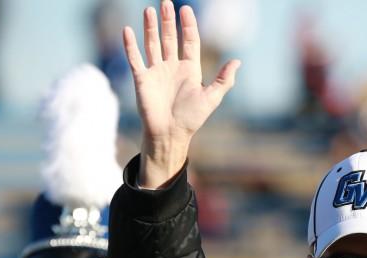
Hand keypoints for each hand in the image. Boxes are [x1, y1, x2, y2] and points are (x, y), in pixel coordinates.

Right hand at [122, 2, 239, 187]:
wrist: (171, 134)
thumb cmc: (192, 119)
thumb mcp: (212, 98)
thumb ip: (224, 80)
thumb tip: (237, 61)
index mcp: (189, 69)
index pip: (189, 41)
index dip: (188, 25)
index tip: (186, 9)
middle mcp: (172, 67)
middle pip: (169, 38)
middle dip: (168, 21)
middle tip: (167, 2)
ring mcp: (156, 71)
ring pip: (152, 43)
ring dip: (150, 27)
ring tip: (149, 10)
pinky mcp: (142, 79)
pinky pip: (135, 58)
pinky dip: (131, 45)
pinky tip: (128, 30)